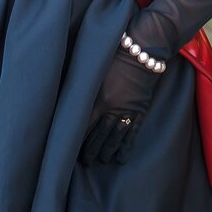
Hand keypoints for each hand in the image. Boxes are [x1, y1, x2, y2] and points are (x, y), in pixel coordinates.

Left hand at [78, 45, 162, 165]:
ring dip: (107, 151)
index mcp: (99, 99)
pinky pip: (133, 134)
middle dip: (91, 150)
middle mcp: (113, 109)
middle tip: (85, 161)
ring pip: (115, 138)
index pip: (84, 126)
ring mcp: (128, 112)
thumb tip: (69, 96)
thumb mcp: (94, 68)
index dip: (77, 139)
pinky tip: (121, 158)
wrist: (142, 50)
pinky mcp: (141, 111)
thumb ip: (83, 84)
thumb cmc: (114, 54)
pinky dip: (127, 147)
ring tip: (102, 160)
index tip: (70, 148)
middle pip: (99, 136)